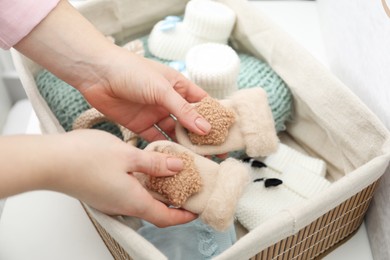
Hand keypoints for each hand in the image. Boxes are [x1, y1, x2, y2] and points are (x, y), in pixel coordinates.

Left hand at [13, 0, 210, 141]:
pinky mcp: (139, 125)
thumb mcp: (162, 89)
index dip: (214, 118)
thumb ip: (183, 110)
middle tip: (214, 153)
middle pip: (189, 122)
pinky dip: (163, 149)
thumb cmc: (131, 71)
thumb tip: (205, 129)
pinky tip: (172, 159)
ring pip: (173, 133)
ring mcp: (154, 114)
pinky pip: (155, 140)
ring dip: (183, 145)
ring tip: (196, 161)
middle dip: (201, 137)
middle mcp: (168, 102)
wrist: (96, 73)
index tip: (226, 133)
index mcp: (178, 87)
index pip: (202, 104)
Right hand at [46, 130, 196, 226]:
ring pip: (142, 199)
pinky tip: (145, 167)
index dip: (184, 216)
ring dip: (158, 190)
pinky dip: (143, 183)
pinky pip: (129, 191)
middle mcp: (122, 205)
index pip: (166, 217)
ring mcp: (111, 198)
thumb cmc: (83, 159)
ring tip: (171, 174)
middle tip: (188, 188)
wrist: (49, 161)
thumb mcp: (128, 156)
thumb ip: (155, 163)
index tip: (196, 210)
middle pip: (155, 210)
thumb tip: (177, 167)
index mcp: (133, 201)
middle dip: (174, 202)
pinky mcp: (102, 190)